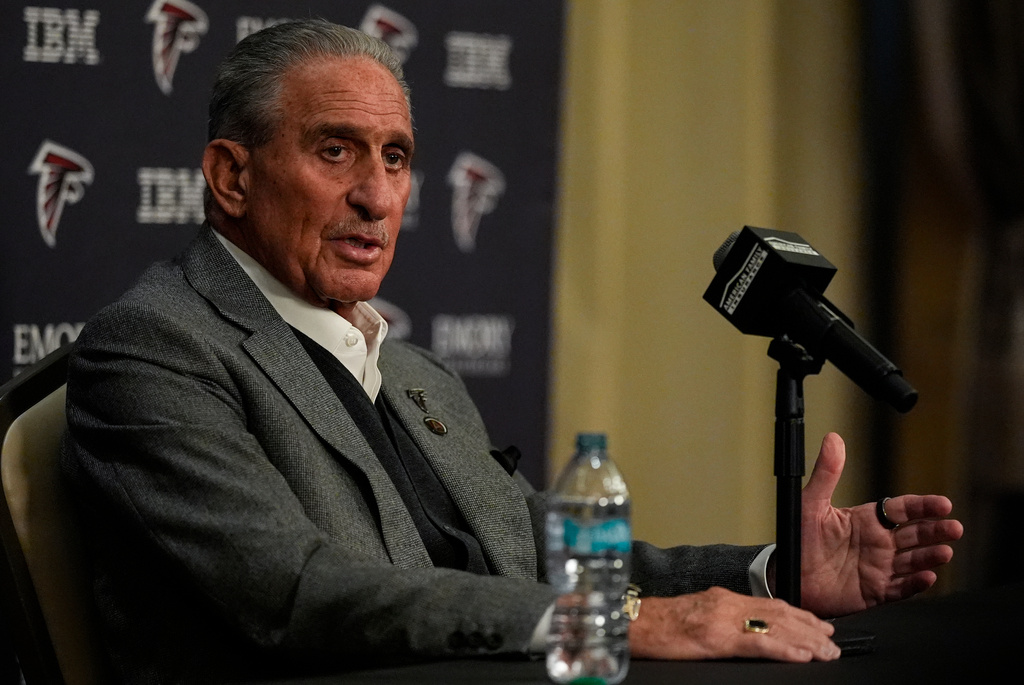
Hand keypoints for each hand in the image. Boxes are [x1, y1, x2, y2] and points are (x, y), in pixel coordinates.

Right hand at [629, 587, 840, 661]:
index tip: (818, 624)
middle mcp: (726, 604)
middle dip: (809, 627)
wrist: (634, 624)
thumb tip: (745, 629)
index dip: (798, 614)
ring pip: (775, 627)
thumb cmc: (659, 624)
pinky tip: (801, 655)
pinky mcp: (716, 638)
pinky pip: (757, 644)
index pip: (769, 604)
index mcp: (723, 598)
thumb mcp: (696, 614)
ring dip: (806, 640)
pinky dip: (783, 649)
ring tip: (826, 650)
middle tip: (832, 640)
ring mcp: (722, 620)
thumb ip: (722, 617)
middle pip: (778, 614)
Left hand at [799, 433, 963, 616]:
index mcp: (866, 521)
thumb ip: (826, 473)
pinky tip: (927, 577)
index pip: (901, 510)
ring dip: (930, 556)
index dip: (923, 507)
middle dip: (936, 531)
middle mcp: (877, 544)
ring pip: (913, 561)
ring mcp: (878, 568)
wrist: (788, 576)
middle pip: (915, 535)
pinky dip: (915, 584)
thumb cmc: (798, 540)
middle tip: (953, 528)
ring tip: (944, 552)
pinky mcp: (875, 592)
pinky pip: (900, 588)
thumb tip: (833, 439)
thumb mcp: (811, 504)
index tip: (943, 504)